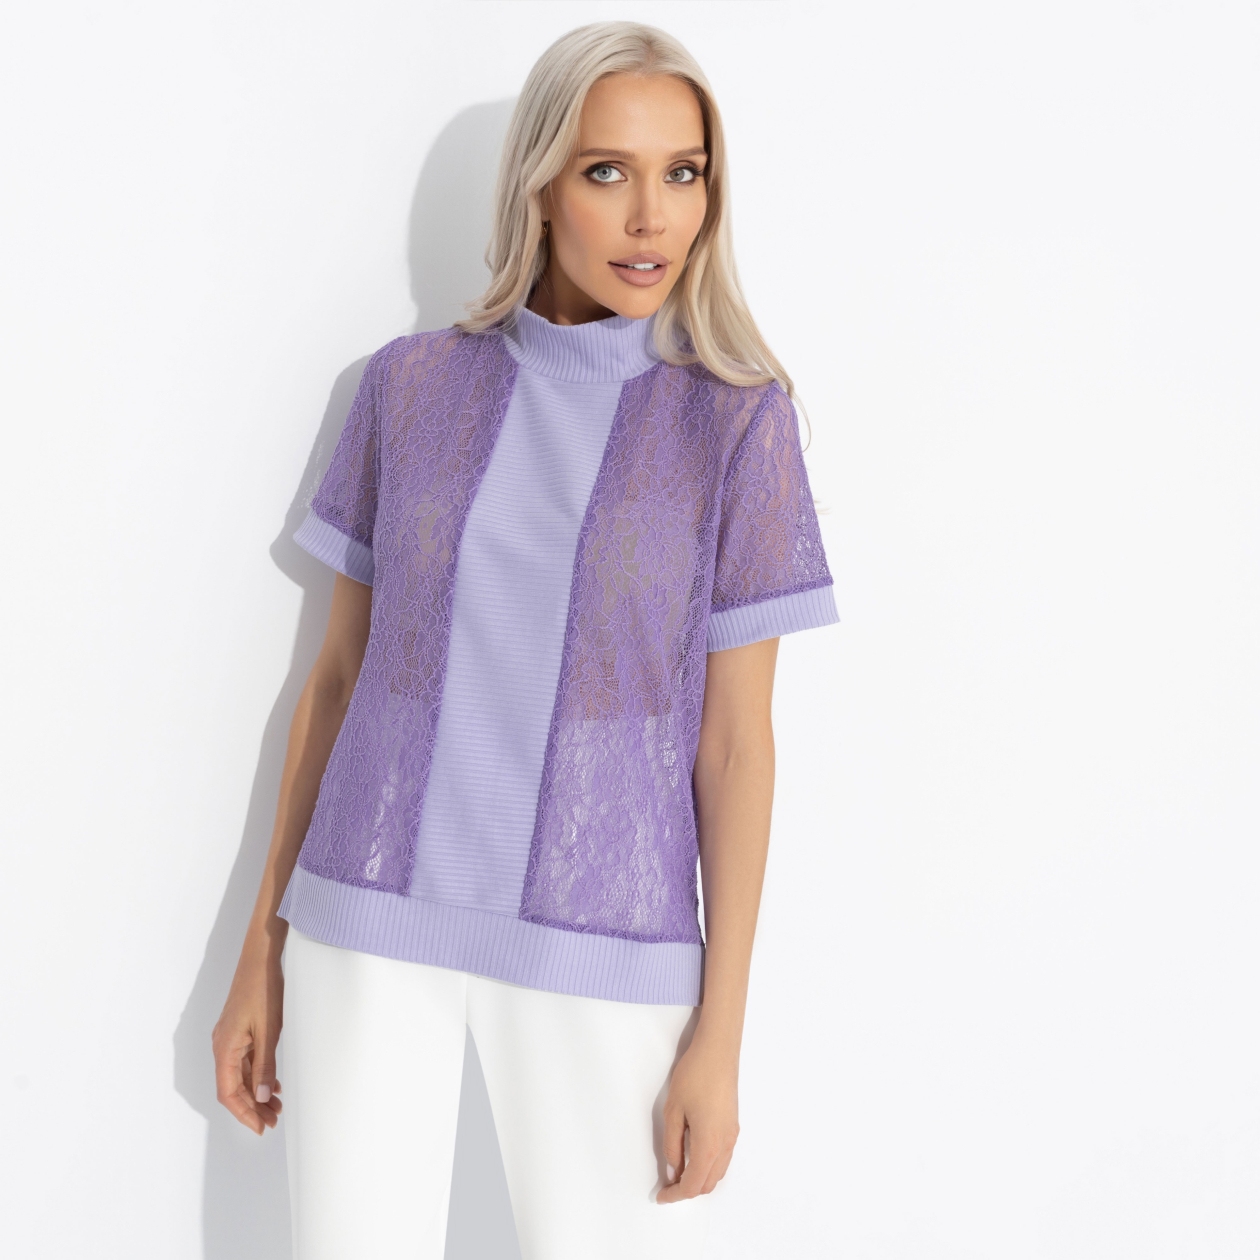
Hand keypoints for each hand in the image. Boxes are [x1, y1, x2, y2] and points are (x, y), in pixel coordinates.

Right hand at [212, 945, 283, 1134]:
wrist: (260, 958)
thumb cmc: (263, 989)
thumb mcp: (269, 1031)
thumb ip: (264, 1065)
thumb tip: (260, 1097)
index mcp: (224, 1049)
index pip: (228, 1093)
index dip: (243, 1114)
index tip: (260, 1128)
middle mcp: (222, 1046)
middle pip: (233, 1087)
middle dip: (252, 1107)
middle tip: (274, 1120)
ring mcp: (230, 1038)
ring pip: (239, 1075)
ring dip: (255, 1092)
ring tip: (277, 1106)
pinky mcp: (239, 1031)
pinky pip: (245, 1061)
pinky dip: (257, 1075)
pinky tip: (272, 1083)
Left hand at [656, 1033, 739, 1202]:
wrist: (717, 1051)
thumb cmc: (694, 1077)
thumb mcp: (673, 1112)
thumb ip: (672, 1146)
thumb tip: (673, 1170)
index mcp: (709, 1145)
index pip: (693, 1185)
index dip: (676, 1195)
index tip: (662, 1195)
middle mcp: (725, 1145)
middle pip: (708, 1184)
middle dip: (687, 1190)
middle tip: (667, 1185)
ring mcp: (732, 1136)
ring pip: (717, 1173)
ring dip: (699, 1179)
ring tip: (678, 1172)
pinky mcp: (733, 1126)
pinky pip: (723, 1158)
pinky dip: (708, 1166)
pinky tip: (693, 1156)